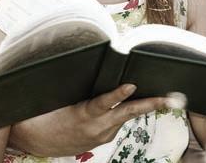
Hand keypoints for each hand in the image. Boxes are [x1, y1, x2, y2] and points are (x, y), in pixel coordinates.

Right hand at [9, 84, 171, 156]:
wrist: (36, 141)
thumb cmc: (45, 112)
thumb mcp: (59, 96)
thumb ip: (79, 85)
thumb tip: (99, 64)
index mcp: (84, 114)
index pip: (104, 103)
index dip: (118, 95)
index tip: (131, 85)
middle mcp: (96, 127)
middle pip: (127, 113)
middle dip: (150, 105)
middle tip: (169, 98)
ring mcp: (102, 135)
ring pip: (125, 116)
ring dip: (144, 105)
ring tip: (166, 95)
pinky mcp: (103, 138)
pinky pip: (118, 121)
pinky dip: (127, 110)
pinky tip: (139, 99)